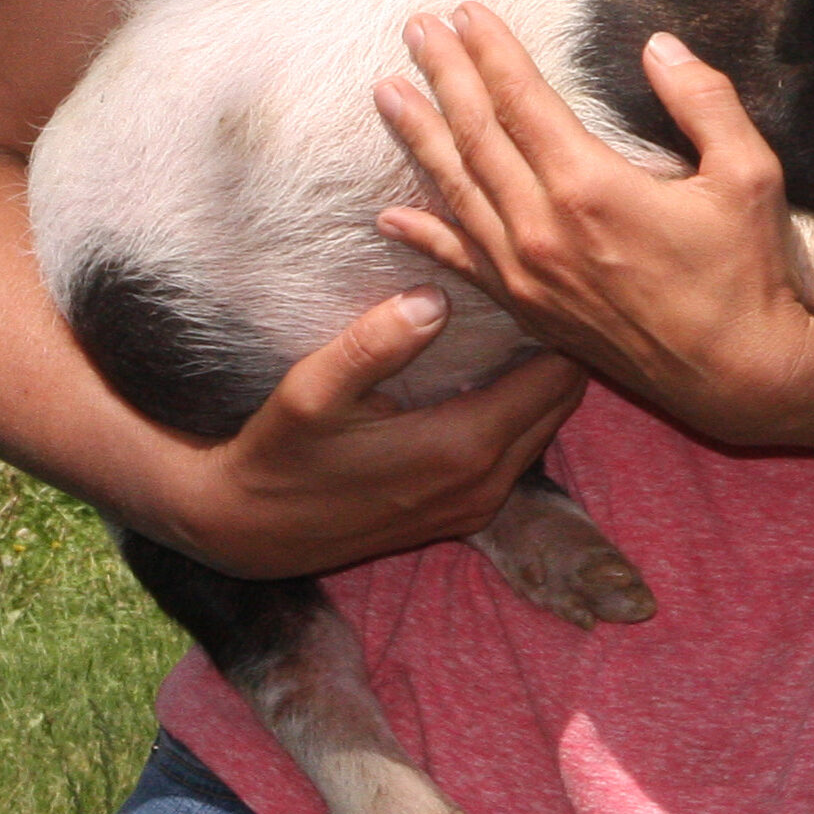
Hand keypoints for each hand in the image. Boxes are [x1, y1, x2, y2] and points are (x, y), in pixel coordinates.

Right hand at [141, 286, 584, 580]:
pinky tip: (493, 377)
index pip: (559, 373)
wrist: (249, 531)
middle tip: (540, 296)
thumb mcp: (312, 392)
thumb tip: (434, 297)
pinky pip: (522, 453)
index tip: (542, 282)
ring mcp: (481, 505)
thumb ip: (374, 344)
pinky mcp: (468, 516)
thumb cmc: (280, 453)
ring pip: (547, 427)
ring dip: (545, 382)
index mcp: (465, 447)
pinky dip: (523, 414)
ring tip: (522, 328)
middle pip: (564, 400)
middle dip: (564, 348)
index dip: (559, 324)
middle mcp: (487, 482)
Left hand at [371, 7, 813, 443]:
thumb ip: (705, 103)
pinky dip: (424, 235)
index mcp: (592, 188)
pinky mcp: (529, 310)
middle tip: (415, 28)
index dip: (491, 52)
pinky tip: (391, 214)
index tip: (466, 10)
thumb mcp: (751, 174)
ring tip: (387, 93)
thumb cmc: (748, 273)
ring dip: (420, 138)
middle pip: (478, 137)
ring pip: (457, 192)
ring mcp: (527, 275)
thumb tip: (660, 46)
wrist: (738, 376)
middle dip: (444, 77)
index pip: (524, 102)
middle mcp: (543, 230)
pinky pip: (461, 263)